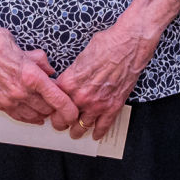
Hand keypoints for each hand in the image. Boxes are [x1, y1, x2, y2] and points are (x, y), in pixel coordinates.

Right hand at [0, 14, 78, 129]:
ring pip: (34, 116)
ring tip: (46, 106)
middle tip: (58, 101)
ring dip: (42, 112)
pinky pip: (18, 116)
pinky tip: (33, 114)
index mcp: (30, 76)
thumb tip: (50, 72)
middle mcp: (20, 91)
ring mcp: (8, 99)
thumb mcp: (27, 49)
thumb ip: (41, 63)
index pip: (57, 100)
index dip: (69, 110)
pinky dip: (28, 116)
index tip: (74, 113)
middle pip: (47, 110)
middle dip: (56, 107)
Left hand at [55, 21, 158, 139]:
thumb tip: (68, 80)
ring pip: (82, 126)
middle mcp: (81, 96)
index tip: (50, 109)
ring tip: (74, 133)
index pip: (52, 102)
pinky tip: (95, 135)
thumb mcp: (80, 56)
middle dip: (60, 122)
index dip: (50, 107)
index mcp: (70, 82)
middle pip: (64, 119)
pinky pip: (103, 126)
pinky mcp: (113, 106)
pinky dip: (98, 132)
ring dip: (76, 131)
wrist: (129, 44)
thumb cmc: (106, 44)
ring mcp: (98, 104)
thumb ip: (72, 74)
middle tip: (59, 123)